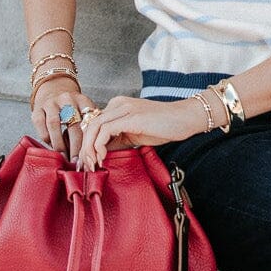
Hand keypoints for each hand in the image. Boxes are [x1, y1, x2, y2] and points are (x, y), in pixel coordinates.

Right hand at [31, 79, 95, 159]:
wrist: (54, 89)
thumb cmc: (74, 107)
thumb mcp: (86, 110)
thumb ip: (91, 125)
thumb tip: (96, 152)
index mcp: (83, 100)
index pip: (89, 122)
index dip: (91, 140)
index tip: (92, 156)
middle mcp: (67, 99)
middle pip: (74, 125)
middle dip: (76, 147)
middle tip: (78, 162)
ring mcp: (51, 102)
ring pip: (55, 125)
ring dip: (60, 144)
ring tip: (64, 158)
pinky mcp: (37, 108)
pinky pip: (41, 125)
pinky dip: (47, 139)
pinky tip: (52, 147)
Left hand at [74, 96, 208, 170]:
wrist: (185, 118)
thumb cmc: (164, 126)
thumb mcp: (135, 134)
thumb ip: (118, 140)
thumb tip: (100, 153)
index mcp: (118, 106)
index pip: (94, 124)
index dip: (87, 143)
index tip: (88, 161)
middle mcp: (118, 104)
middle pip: (90, 125)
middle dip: (85, 148)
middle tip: (86, 166)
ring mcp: (123, 108)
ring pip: (94, 127)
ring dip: (89, 148)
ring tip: (93, 164)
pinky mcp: (130, 116)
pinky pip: (105, 130)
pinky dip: (99, 145)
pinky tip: (102, 156)